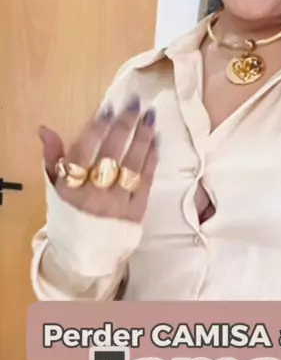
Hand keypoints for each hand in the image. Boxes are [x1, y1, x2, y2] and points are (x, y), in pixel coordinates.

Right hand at [38, 95, 157, 222]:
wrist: (84, 255)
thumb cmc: (69, 215)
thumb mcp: (55, 188)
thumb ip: (52, 157)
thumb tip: (46, 129)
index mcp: (70, 185)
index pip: (85, 149)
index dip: (98, 127)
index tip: (110, 108)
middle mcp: (93, 193)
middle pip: (112, 153)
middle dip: (125, 125)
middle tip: (136, 104)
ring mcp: (116, 204)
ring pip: (132, 165)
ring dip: (143, 138)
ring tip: (150, 117)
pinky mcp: (135, 213)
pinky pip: (145, 182)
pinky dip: (152, 160)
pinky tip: (156, 141)